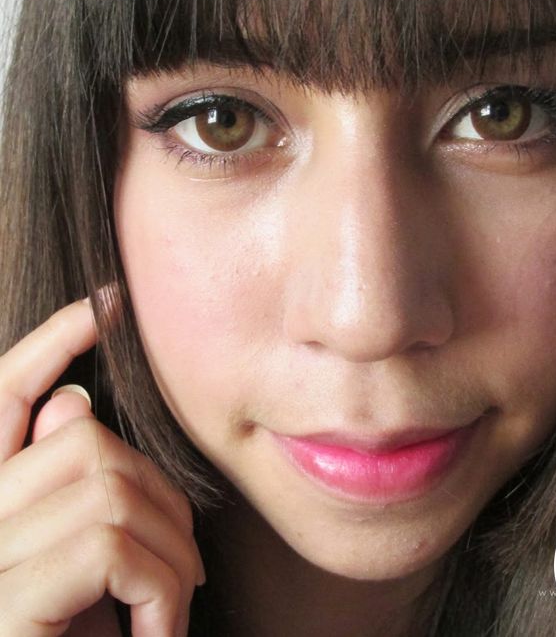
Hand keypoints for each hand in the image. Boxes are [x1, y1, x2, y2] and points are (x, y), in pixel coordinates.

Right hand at [0, 295, 204, 636]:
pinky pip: (110, 545)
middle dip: (161, 493)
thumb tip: (77, 404)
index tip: (105, 303)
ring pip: (109, 485)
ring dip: (169, 549)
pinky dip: (159, 587)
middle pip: (85, 442)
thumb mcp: (72, 574)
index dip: (50, 341)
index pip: (1, 393)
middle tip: (184, 568)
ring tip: (171, 610)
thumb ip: (66, 488)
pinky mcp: (3, 606)